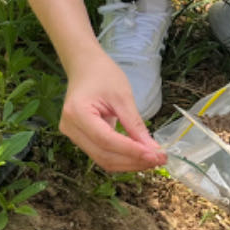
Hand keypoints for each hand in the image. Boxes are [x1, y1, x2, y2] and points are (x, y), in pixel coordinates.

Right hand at [59, 54, 165, 172]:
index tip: (155, 155)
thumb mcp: (123, 96)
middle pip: (103, 155)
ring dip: (128, 163)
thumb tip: (152, 149)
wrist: (85, 67)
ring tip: (152, 159)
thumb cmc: (102, 75)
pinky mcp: (80, 138)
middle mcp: (70, 128)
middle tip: (158, 159)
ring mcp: (73, 135)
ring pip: (102, 159)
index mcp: (77, 113)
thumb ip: (135, 124)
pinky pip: (101, 153)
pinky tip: (139, 155)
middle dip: (132, 161)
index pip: (106, 140)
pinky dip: (121, 157)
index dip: (131, 151)